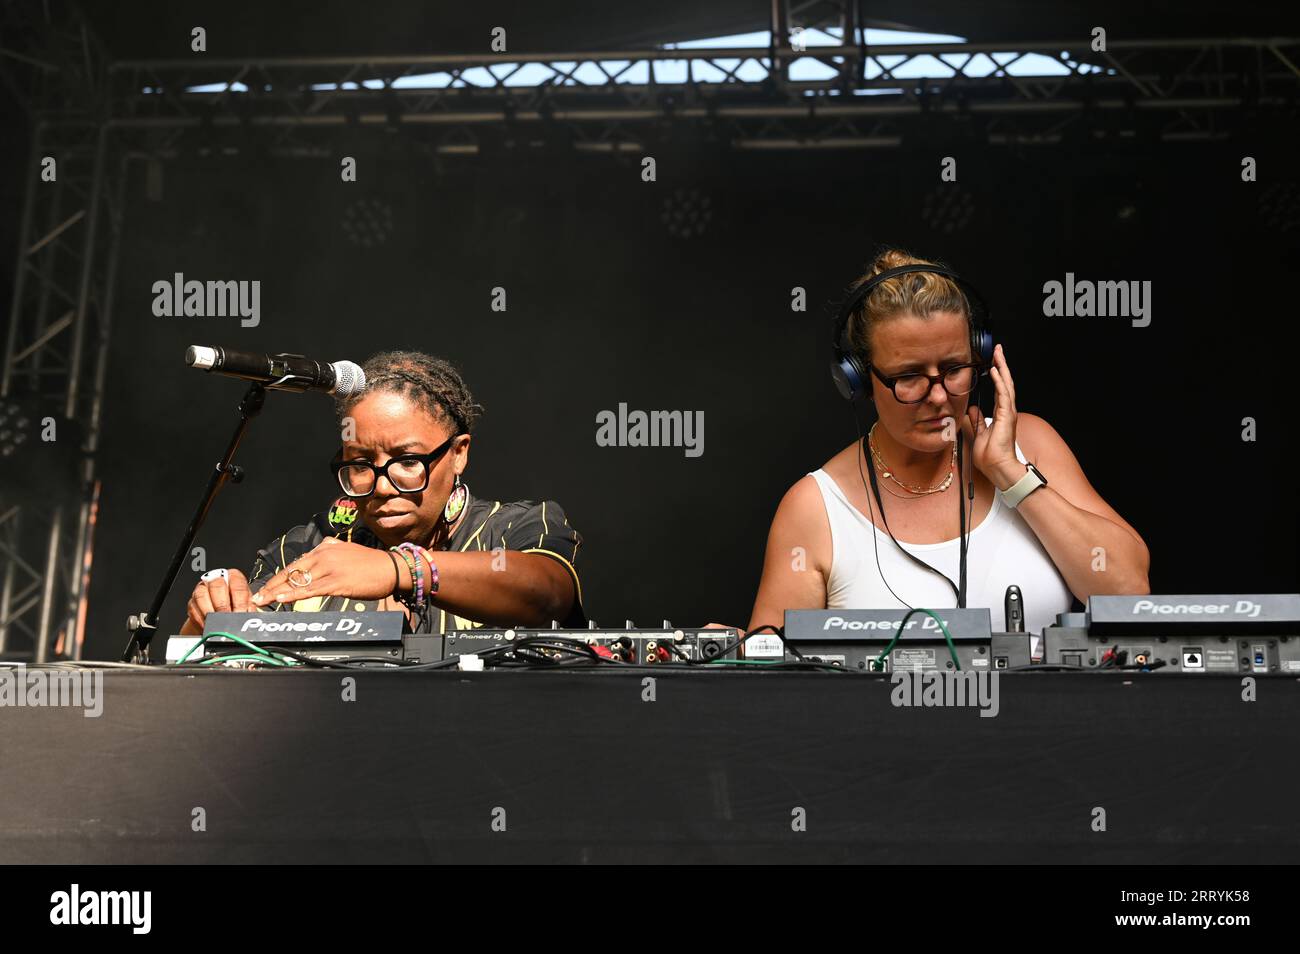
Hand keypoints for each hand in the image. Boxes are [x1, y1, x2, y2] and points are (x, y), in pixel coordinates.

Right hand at [181, 568, 252, 634]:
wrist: (221, 614)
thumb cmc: (236, 606)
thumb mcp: (248, 603)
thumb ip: (250, 605)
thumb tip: (252, 610)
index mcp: (234, 577)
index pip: (237, 584)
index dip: (240, 600)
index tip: (241, 613)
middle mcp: (216, 580)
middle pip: (217, 586)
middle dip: (223, 605)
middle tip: (228, 619)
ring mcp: (202, 589)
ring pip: (202, 596)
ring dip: (211, 613)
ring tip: (219, 624)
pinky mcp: (192, 602)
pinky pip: (193, 610)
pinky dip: (202, 620)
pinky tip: (210, 626)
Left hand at [251, 538, 405, 606]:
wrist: (392, 568)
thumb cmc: (372, 564)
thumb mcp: (347, 551)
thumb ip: (330, 554)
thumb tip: (316, 560)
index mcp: (326, 547)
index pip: (297, 563)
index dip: (280, 576)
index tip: (268, 586)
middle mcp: (324, 555)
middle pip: (292, 571)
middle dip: (272, 584)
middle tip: (258, 595)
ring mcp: (329, 568)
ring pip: (297, 581)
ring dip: (277, 592)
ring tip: (262, 600)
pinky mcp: (336, 582)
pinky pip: (310, 589)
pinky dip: (293, 595)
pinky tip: (281, 599)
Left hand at [962, 343, 1026, 489]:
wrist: (997, 467)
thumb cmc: (990, 455)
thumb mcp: (979, 433)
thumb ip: (976, 421)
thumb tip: (972, 409)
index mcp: (1001, 414)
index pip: (999, 389)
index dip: (996, 375)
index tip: (993, 362)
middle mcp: (1007, 411)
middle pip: (1005, 383)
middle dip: (1001, 365)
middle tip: (998, 350)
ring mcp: (1008, 412)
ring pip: (1006, 384)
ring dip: (1002, 368)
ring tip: (998, 353)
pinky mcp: (1007, 416)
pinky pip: (1004, 394)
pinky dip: (1000, 381)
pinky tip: (995, 370)